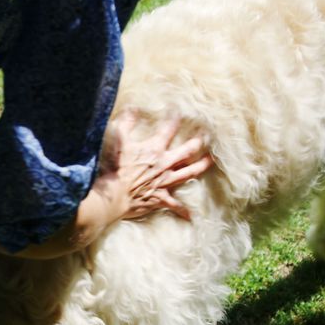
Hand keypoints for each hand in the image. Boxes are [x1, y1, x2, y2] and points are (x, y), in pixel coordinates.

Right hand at [94, 111, 212, 221]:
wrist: (113, 195)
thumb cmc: (115, 168)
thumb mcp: (118, 141)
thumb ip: (126, 123)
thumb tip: (133, 108)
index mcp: (155, 149)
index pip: (168, 129)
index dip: (174, 118)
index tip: (179, 111)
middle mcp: (165, 164)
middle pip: (187, 151)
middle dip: (198, 142)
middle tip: (207, 136)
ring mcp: (165, 182)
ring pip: (189, 173)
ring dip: (201, 166)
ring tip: (211, 161)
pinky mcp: (161, 198)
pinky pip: (175, 205)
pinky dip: (183, 211)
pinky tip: (191, 216)